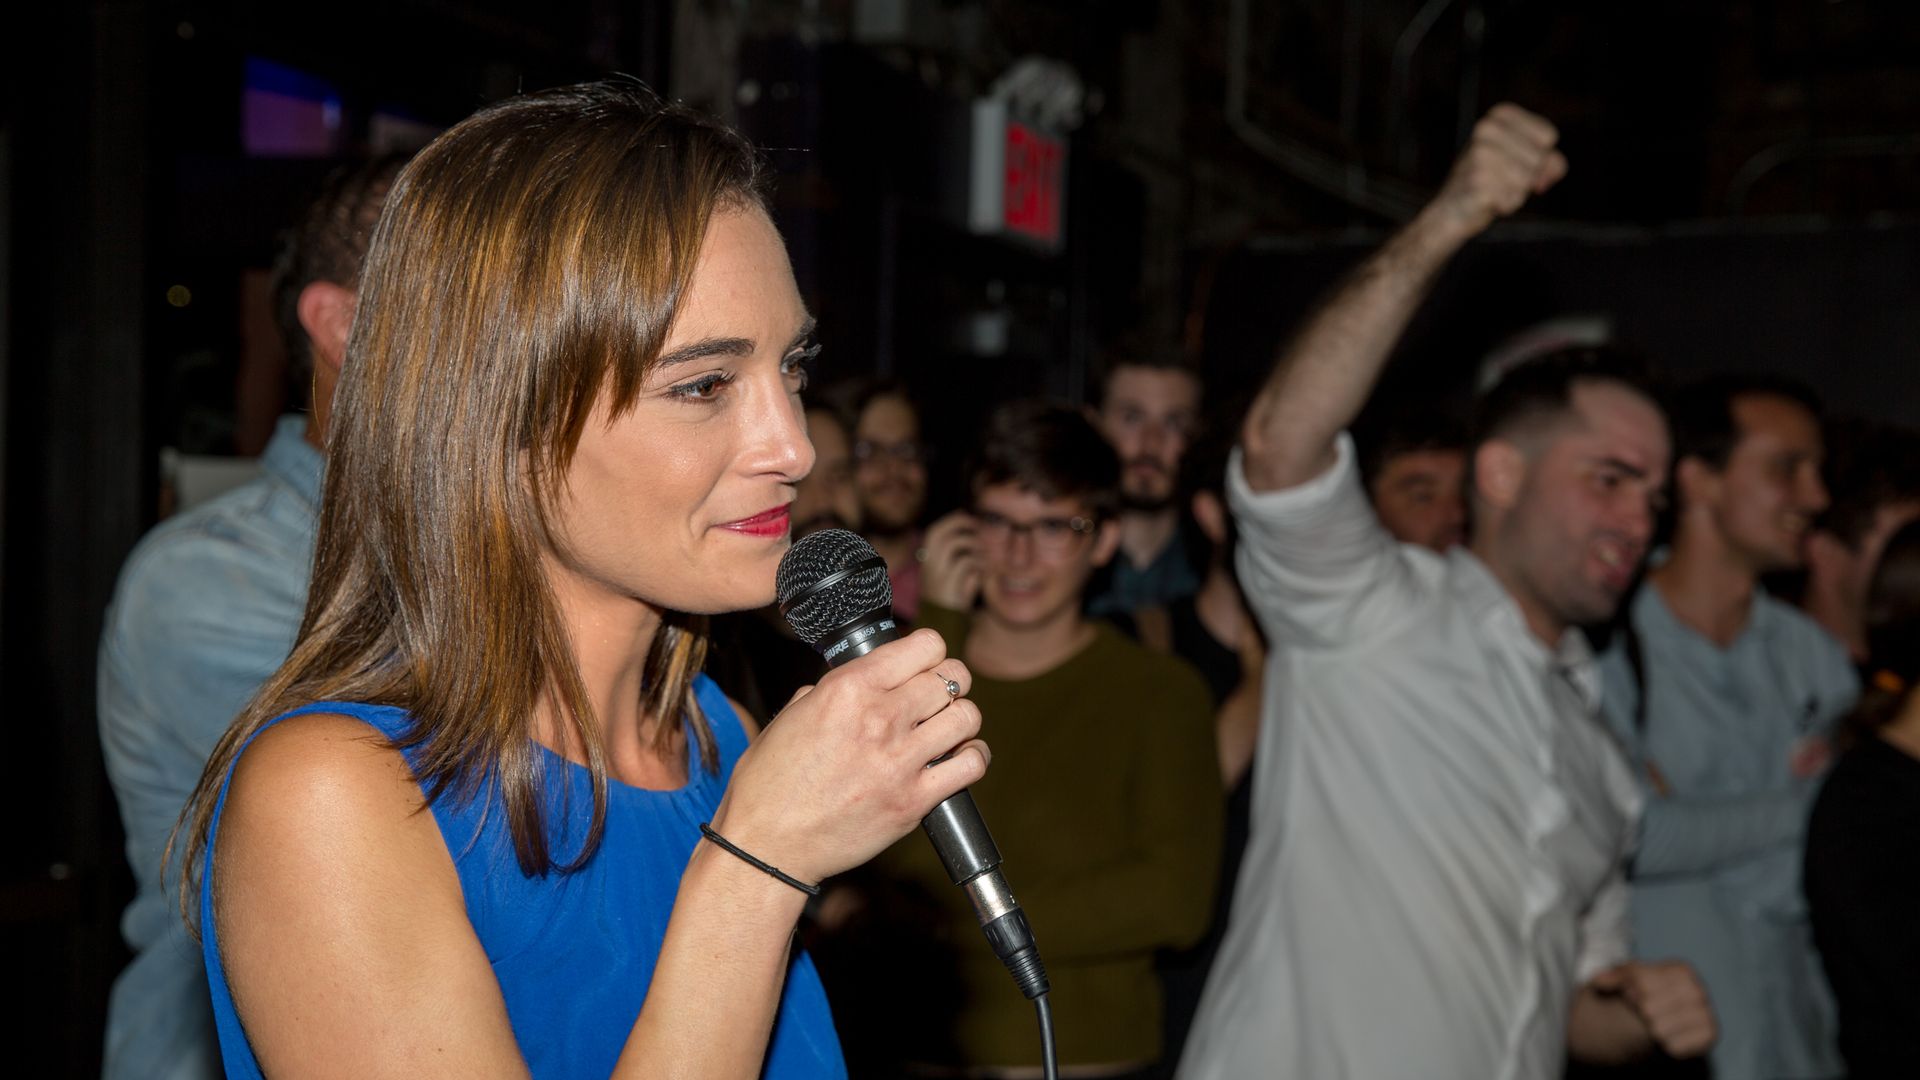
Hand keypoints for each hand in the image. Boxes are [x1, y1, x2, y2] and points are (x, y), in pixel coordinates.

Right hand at [709, 628, 988, 883]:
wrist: (767, 845)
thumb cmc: (769, 784)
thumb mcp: (792, 716)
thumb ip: (830, 691)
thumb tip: (858, 682)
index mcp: (848, 689)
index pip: (924, 646)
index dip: (931, 652)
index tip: (927, 663)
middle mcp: (879, 717)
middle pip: (952, 677)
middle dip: (951, 682)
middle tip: (940, 697)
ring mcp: (900, 760)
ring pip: (967, 716)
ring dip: (962, 719)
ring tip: (949, 728)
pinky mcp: (914, 800)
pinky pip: (971, 765)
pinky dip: (973, 757)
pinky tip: (959, 758)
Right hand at [920, 510, 982, 611]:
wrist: (944, 625)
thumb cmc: (951, 595)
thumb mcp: (950, 571)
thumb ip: (958, 553)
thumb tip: (973, 528)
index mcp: (927, 559)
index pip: (936, 530)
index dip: (954, 520)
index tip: (970, 519)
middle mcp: (928, 564)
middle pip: (943, 532)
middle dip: (964, 525)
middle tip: (980, 529)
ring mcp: (937, 575)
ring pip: (956, 544)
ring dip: (974, 546)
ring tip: (983, 556)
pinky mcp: (949, 586)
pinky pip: (967, 563)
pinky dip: (978, 564)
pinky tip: (984, 572)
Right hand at [1429, 103, 1566, 238]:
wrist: (1450, 211)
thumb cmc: (1491, 183)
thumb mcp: (1523, 162)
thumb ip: (1550, 161)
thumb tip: (1550, 170)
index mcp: (1499, 116)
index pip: (1548, 137)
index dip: (1540, 158)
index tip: (1517, 162)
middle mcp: (1486, 128)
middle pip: (1539, 158)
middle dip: (1528, 177)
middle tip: (1501, 179)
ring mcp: (1480, 154)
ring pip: (1528, 179)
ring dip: (1517, 192)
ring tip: (1494, 189)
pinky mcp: (1477, 180)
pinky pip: (1514, 198)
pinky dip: (1506, 205)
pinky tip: (1487, 201)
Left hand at [1588, 961, 1716, 1059]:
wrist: (1670, 1017)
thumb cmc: (1648, 993)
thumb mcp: (1629, 978)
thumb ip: (1613, 976)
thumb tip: (1599, 981)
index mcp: (1682, 970)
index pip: (1642, 982)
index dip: (1630, 991)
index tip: (1632, 994)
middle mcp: (1699, 991)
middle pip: (1649, 1007)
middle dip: (1640, 1012)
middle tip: (1645, 1012)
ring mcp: (1707, 1015)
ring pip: (1659, 1029)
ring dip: (1651, 1029)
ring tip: (1657, 1023)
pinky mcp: (1709, 1038)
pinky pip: (1674, 1047)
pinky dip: (1666, 1045)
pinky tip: (1670, 1036)